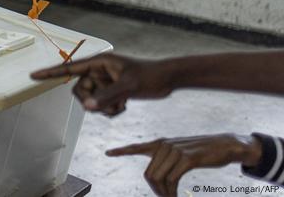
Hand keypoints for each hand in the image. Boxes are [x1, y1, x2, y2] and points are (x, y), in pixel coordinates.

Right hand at [29, 53, 171, 115]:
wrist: (168, 80)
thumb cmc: (150, 76)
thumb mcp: (129, 86)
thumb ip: (107, 96)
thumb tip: (88, 107)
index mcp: (98, 62)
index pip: (69, 68)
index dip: (50, 73)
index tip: (33, 76)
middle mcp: (98, 71)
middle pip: (79, 91)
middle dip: (92, 101)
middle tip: (109, 105)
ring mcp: (104, 82)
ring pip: (90, 100)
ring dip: (104, 107)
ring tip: (122, 105)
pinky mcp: (110, 91)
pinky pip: (99, 105)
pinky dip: (109, 110)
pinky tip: (124, 105)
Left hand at [106, 134, 262, 196]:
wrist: (226, 145)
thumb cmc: (203, 152)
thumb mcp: (181, 153)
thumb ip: (166, 159)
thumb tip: (155, 175)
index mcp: (161, 143)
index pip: (136, 147)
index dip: (121, 150)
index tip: (107, 152)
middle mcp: (164, 145)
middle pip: (148, 174)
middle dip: (154, 190)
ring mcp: (175, 151)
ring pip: (158, 178)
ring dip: (163, 193)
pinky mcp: (186, 159)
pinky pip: (171, 180)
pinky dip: (171, 192)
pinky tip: (175, 196)